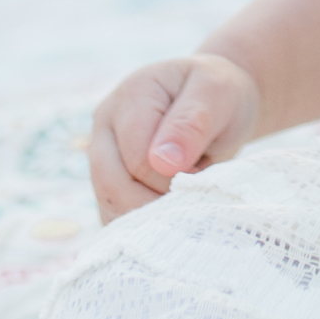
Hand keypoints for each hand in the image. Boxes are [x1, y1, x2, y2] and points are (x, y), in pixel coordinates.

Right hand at [87, 53, 256, 222]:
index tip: (203, 170)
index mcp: (130, 96)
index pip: (138, 159)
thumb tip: (163, 162)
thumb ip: (192, 122)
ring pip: (110, 205)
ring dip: (150, 216)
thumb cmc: (218, 95)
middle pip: (113, 186)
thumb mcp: (217, 93)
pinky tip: (171, 213)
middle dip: (157, 202)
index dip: (173, 178)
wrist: (215, 101)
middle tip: (194, 194)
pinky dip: (142, 225)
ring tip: (185, 200)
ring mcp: (101, 155)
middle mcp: (105, 126)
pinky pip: (113, 215)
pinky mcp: (107, 181)